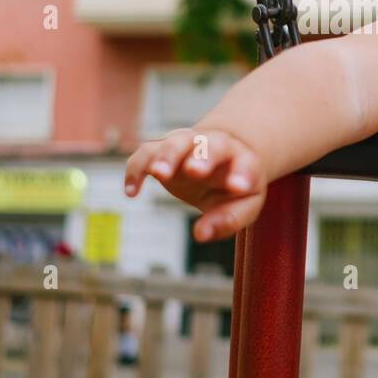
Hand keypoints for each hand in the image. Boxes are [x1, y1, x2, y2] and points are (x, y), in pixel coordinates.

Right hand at [124, 128, 267, 241]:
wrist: (221, 159)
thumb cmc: (235, 186)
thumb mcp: (243, 205)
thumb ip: (228, 219)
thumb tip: (200, 235)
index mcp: (242, 158)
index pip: (246, 163)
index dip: (242, 174)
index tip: (238, 187)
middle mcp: (216, 145)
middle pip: (210, 144)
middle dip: (202, 157)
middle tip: (194, 171)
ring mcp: (188, 144)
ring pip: (175, 142)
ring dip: (166, 155)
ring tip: (158, 173)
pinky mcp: (163, 150)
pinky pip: (146, 153)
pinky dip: (136, 168)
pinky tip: (131, 191)